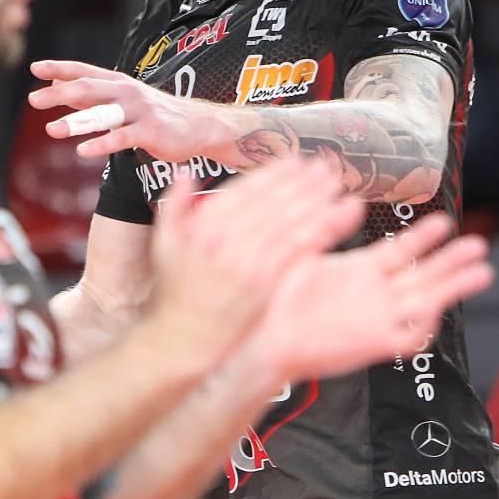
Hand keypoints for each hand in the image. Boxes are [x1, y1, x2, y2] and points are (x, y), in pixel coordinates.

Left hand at [29, 59, 240, 163]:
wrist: (198, 126)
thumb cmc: (154, 114)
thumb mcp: (121, 100)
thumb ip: (90, 96)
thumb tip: (57, 86)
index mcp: (118, 83)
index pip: (84, 71)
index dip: (59, 68)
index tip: (34, 68)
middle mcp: (127, 92)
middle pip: (89, 88)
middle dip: (59, 94)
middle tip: (33, 100)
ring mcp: (139, 111)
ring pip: (103, 113)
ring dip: (76, 121)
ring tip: (52, 129)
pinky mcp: (150, 132)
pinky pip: (122, 138)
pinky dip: (102, 144)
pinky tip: (83, 151)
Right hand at [145, 161, 362, 368]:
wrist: (184, 337)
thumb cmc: (175, 292)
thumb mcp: (163, 243)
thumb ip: (173, 204)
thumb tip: (185, 172)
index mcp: (204, 225)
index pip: (246, 190)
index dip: (274, 173)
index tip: (295, 161)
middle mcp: (227, 240)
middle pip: (273, 202)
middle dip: (303, 181)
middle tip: (324, 167)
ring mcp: (248, 262)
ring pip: (289, 222)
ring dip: (316, 200)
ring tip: (336, 186)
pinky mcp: (266, 284)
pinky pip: (297, 250)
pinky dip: (319, 230)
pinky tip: (335, 217)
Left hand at [252, 218, 493, 381]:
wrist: (263, 336)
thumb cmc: (274, 297)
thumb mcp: (305, 252)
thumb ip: (328, 227)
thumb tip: (352, 200)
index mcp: (359, 272)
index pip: (402, 251)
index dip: (424, 237)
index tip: (444, 221)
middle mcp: (374, 296)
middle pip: (424, 275)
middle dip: (452, 261)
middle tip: (480, 246)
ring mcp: (376, 320)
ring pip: (426, 303)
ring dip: (452, 287)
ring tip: (481, 271)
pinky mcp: (372, 345)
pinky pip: (408, 340)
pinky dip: (423, 328)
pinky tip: (433, 309)